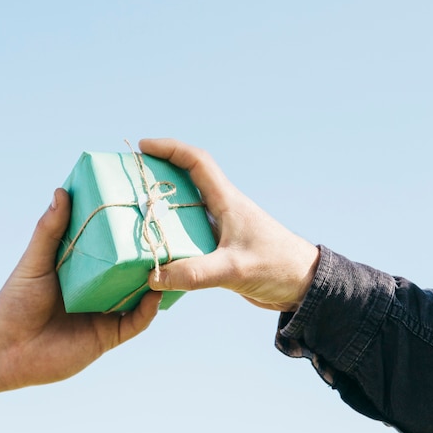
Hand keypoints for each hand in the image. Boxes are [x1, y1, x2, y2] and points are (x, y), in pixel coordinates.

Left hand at [0, 189, 160, 432]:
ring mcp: (105, 311)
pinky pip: (136, 322)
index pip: (109, 246)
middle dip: (148, 254)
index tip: (143, 207)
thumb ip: (50, 230)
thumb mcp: (35, 261)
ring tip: (173, 259)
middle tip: (168, 232)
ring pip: (139, 294)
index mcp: (82, 268)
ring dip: (156, 280)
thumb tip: (61, 191)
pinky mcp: (108, 335)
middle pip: (129, 269)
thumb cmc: (15, 302)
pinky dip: (149, 310)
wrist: (6, 350)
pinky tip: (157, 293)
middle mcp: (97, 288)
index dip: (125, 230)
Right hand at [139, 138, 318, 311]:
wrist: (303, 285)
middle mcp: (222, 209)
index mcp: (227, 201)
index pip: (196, 162)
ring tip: (134, 216)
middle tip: (130, 182)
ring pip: (184, 210)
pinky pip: (188, 237)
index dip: (170, 149)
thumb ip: (195, 273)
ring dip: (162, 209)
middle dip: (157, 176)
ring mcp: (220, 229)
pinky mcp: (220, 249)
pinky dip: (170, 239)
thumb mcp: (234, 269)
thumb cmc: (277, 267)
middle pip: (185, 181)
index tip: (143, 147)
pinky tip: (156, 252)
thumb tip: (153, 277)